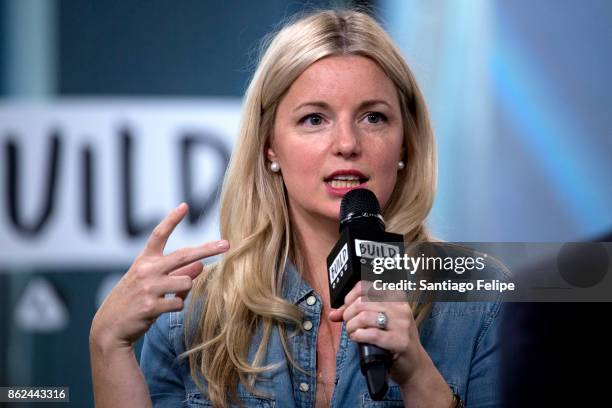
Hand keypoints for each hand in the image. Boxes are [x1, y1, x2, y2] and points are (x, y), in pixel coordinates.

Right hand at [90, 203, 229, 349]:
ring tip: (168, 296)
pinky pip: (179, 302)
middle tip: (226, 244)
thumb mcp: (150, 281)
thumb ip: (176, 272)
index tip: (184, 206)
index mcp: (144, 260)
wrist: (110, 326)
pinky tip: (162, 309)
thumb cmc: (134, 300)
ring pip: (186, 282)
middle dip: (207, 249)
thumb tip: (200, 265)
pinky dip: (176, 305)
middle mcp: (146, 270)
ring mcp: (148, 287)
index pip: (158, 235)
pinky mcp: (151, 305)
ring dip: (184, 290)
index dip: (172, 220)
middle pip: (184, 255)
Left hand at [328, 281, 426, 387]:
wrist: (414, 365)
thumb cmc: (394, 340)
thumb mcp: (380, 321)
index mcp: (396, 298)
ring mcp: (402, 324)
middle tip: (349, 325)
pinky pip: (372, 334)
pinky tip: (357, 338)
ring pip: (364, 316)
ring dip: (351, 326)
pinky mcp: (400, 341)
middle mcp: (400, 308)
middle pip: (361, 302)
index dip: (349, 298)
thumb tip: (333, 314)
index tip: (346, 309)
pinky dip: (358, 335)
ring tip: (353, 332)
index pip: (365, 287)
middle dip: (348, 315)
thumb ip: (356, 314)